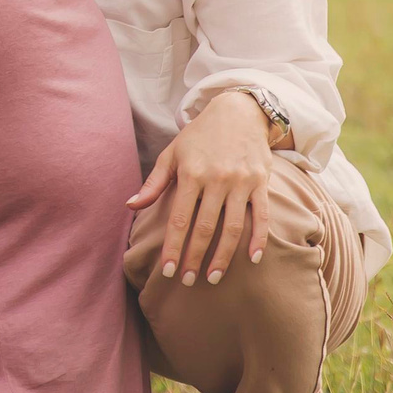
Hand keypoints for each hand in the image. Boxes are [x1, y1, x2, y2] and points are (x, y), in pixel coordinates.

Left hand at [125, 92, 274, 286]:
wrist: (239, 111)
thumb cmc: (200, 135)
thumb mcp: (172, 153)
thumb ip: (154, 182)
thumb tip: (130, 206)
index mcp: (191, 173)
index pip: (179, 218)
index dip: (173, 246)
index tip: (167, 271)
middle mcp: (217, 179)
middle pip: (205, 227)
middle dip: (195, 258)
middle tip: (187, 281)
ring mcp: (241, 182)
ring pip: (232, 227)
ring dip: (223, 256)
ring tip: (214, 278)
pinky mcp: (261, 183)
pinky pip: (262, 216)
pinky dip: (259, 239)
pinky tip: (252, 259)